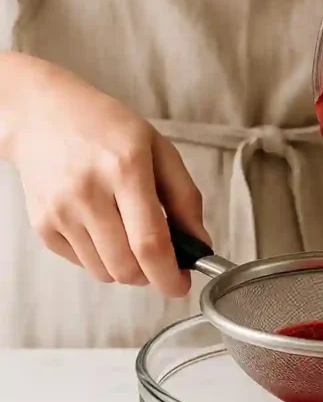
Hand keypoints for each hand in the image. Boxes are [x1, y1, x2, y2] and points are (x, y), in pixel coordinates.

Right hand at [3, 56, 209, 295]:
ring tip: (127, 234)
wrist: (42, 115)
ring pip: (104, 273)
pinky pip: (81, 264)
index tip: (181, 286)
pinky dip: (99, 258)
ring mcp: (61, 211)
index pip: (150, 243)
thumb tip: (200, 246)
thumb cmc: (107, 129)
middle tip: (157, 258)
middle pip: (127, 268)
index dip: (170, 276)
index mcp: (126, 168)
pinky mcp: (43, 225)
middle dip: (150, 275)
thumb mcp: (158, 149)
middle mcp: (89, 192)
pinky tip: (100, 226)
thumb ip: (185, 199)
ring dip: (125, 268)